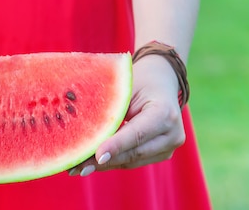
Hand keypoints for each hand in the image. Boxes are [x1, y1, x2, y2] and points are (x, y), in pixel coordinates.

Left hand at [69, 56, 185, 175]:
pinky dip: (111, 161)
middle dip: (103, 160)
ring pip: (131, 161)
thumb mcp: (126, 88)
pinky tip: (89, 163)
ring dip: (103, 164)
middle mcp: (172, 134)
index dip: (117, 145)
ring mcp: (168, 148)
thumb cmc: (139, 81)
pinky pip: (132, 161)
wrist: (160, 82)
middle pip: (133, 152)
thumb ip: (111, 108)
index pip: (137, 133)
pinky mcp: (161, 155)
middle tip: (76, 166)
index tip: (97, 156)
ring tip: (77, 167)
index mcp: (165, 112)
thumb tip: (83, 131)